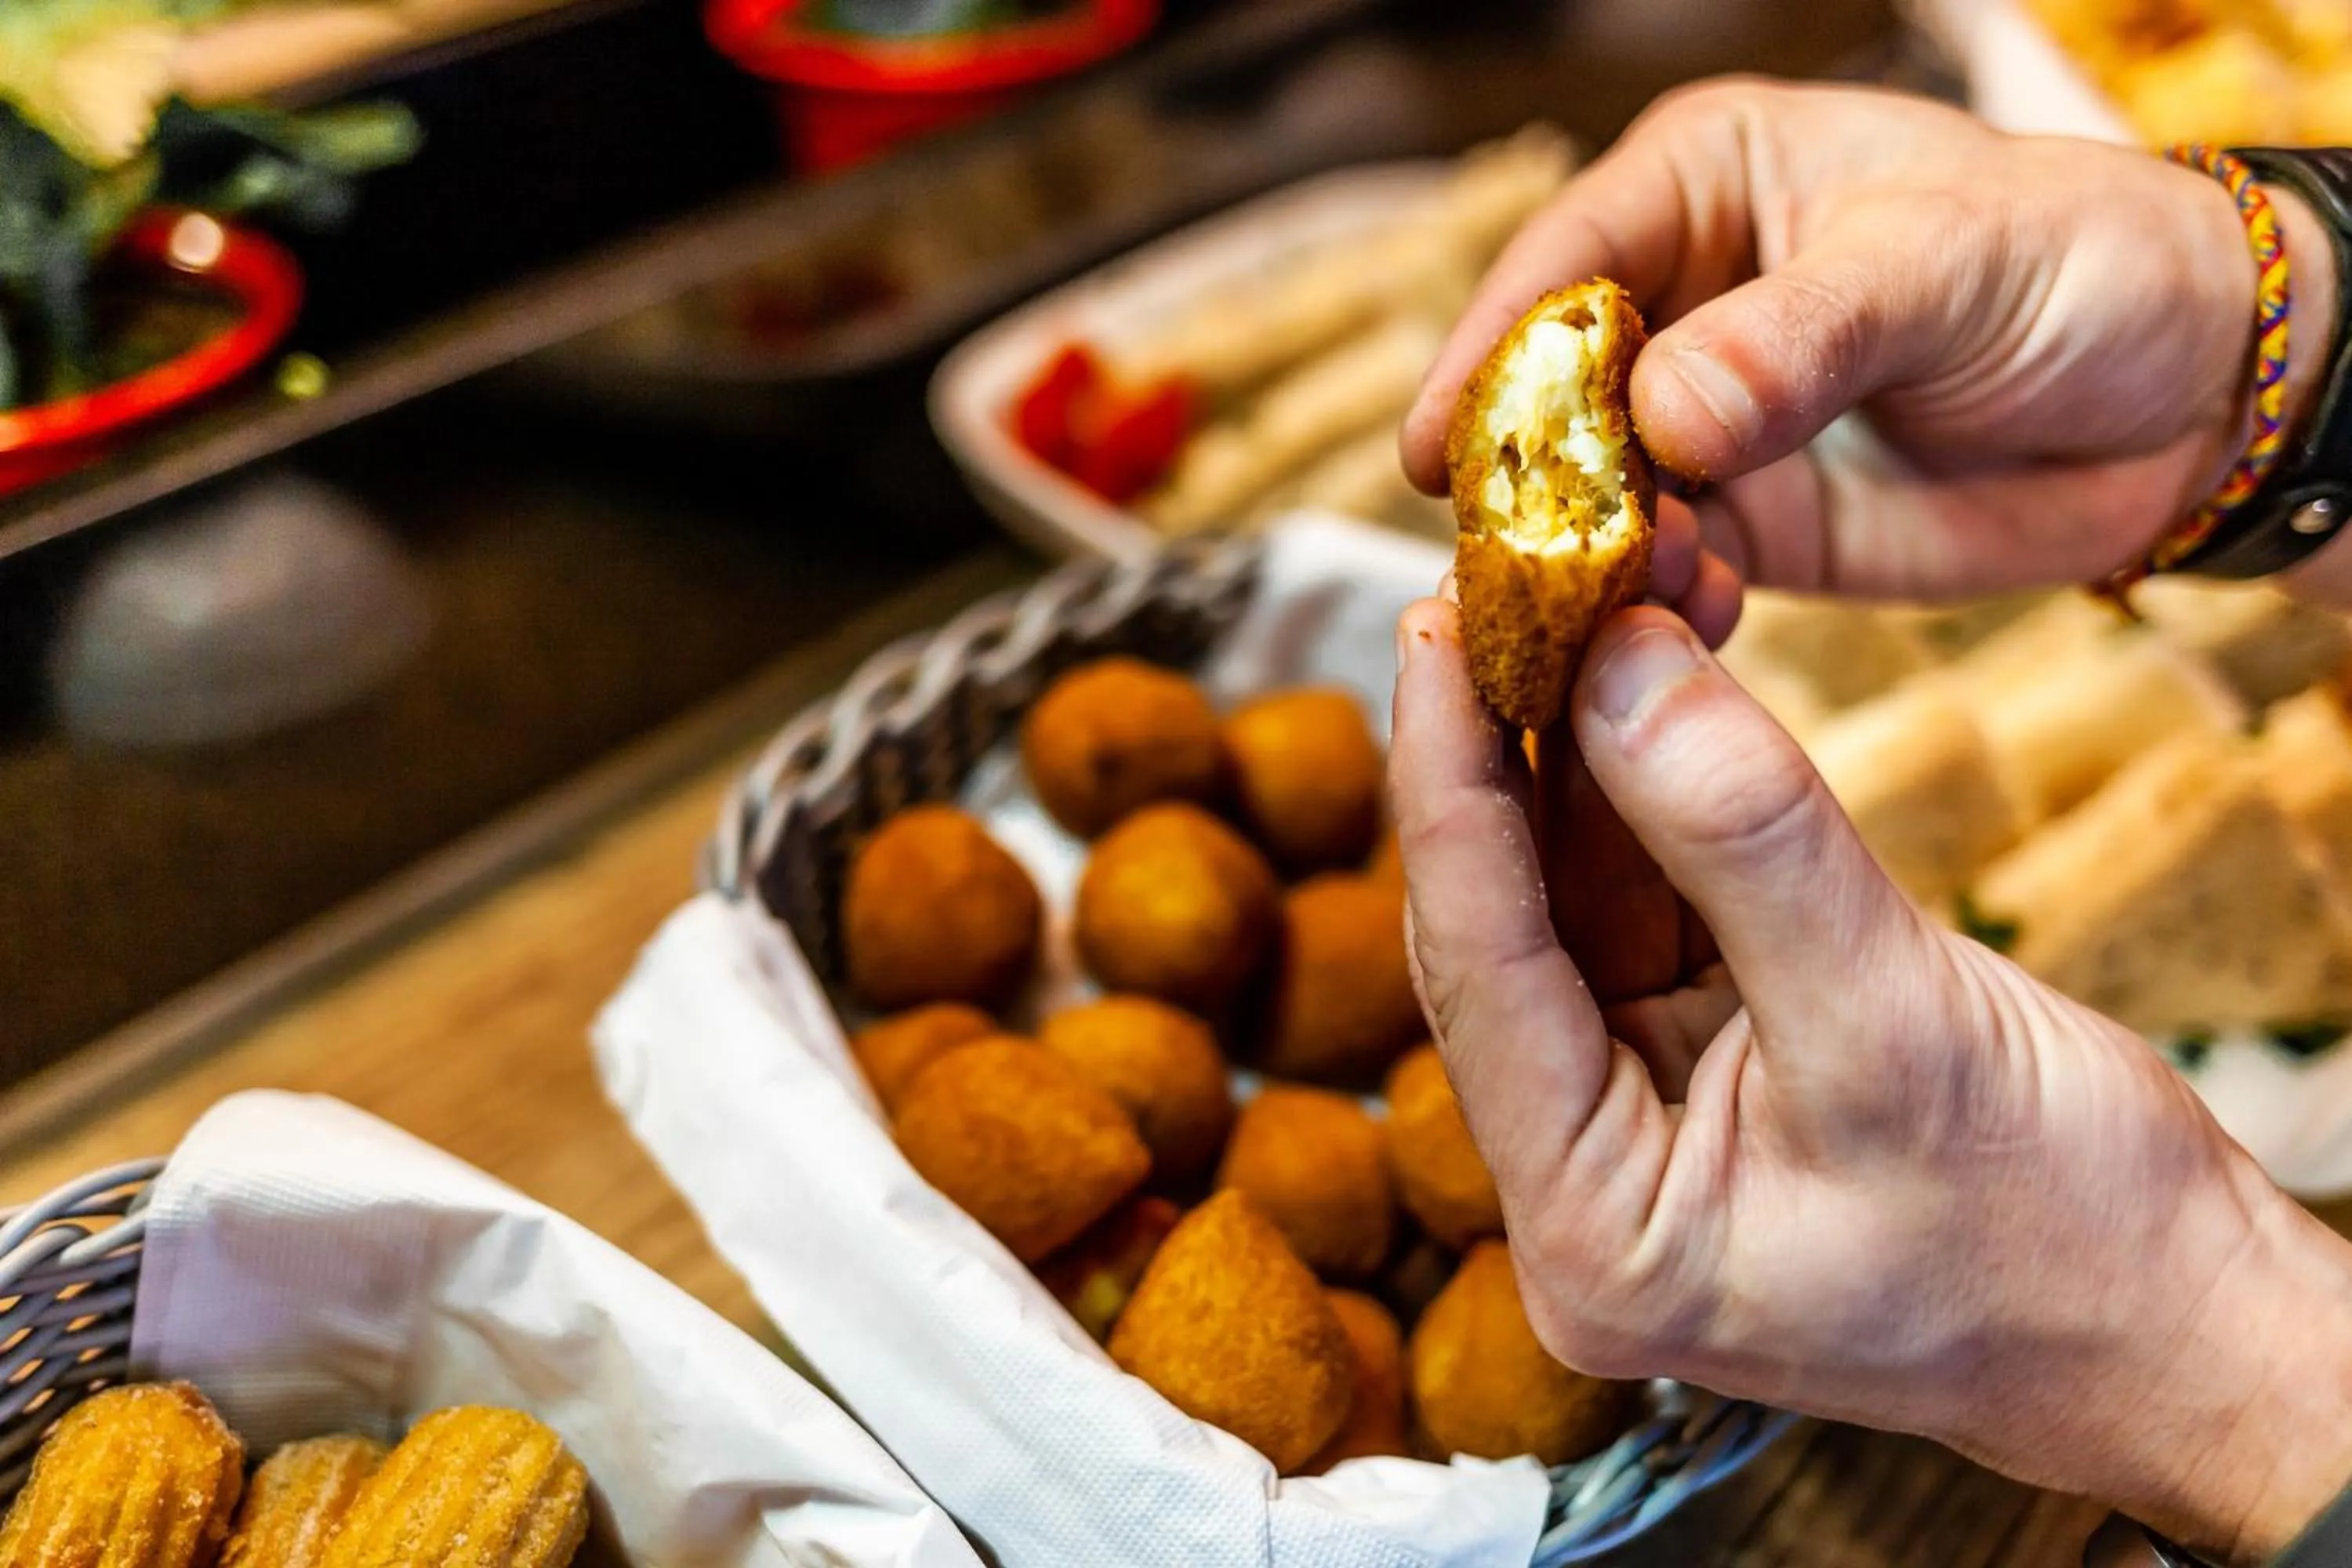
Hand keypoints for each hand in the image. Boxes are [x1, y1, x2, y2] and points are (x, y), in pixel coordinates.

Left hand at [1389, 597, 2351, 1563]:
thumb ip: (1747, 840)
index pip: (1478, 973)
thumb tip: (1615, 661)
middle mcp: (1582, 1184)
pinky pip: (1646, 906)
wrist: (2189, 1322)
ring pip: (1570, 903)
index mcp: (1594, 1232)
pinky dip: (1650, 794)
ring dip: (1581, 752)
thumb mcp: (1901, 1024)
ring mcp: (1637, 1124)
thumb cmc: (2071, 1239)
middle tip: (1499, 587)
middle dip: (1505, 754)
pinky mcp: (1701, 1066)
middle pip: (1502, 932)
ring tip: (1582, 598)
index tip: (1431, 631)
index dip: (1447, 786)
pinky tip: (1644, 680)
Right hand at [1401, 80, 2342, 601]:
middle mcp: (1680, 304)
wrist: (2192, 396)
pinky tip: (1670, 631)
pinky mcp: (1745, 529)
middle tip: (1502, 557)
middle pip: (1549, 392)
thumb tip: (1666, 415)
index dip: (1492, 352)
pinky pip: (1663, 575)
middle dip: (1524, 476)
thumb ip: (1803, 336)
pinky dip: (1652, 611)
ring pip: (1591, 495)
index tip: (1437, 449)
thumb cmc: (2082, 262)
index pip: (1566, 262)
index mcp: (1705, 188)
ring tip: (1606, 603)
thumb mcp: (1946, 264)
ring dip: (1586, 558)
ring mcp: (1704, 427)